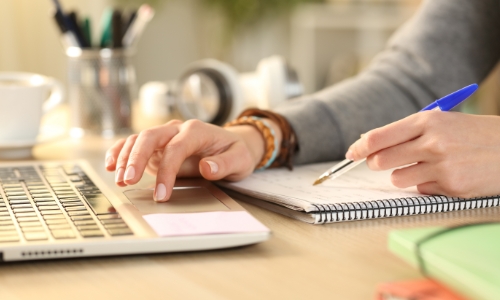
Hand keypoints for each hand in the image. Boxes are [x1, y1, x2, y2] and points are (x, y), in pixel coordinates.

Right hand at [105, 119, 275, 201]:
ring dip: (126, 157)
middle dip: (136, 158)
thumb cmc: (236, 152)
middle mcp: (177, 130)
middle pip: (150, 137)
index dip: (166, 171)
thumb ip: (225, 164)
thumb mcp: (240, 159)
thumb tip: (206, 168)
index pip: (176, 148)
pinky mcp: (157, 147)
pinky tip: (111, 164)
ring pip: (139, 139)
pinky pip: (135, 144)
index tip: (161, 194)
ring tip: (120, 178)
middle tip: (128, 180)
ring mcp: (165, 137)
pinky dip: (121, 152)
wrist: (232, 145)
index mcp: (196, 131)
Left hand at [346, 111, 499, 197]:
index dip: (360, 147)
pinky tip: (446, 176)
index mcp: (428, 121)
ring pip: (397, 178)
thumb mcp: (443, 122)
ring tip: (425, 167)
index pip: (379, 137)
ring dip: (404, 175)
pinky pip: (420, 190)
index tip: (352, 153)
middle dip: (377, 163)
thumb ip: (408, 132)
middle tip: (384, 162)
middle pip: (381, 160)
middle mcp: (433, 142)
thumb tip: (369, 143)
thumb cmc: (474, 135)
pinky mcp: (451, 187)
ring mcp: (442, 166)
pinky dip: (426, 185)